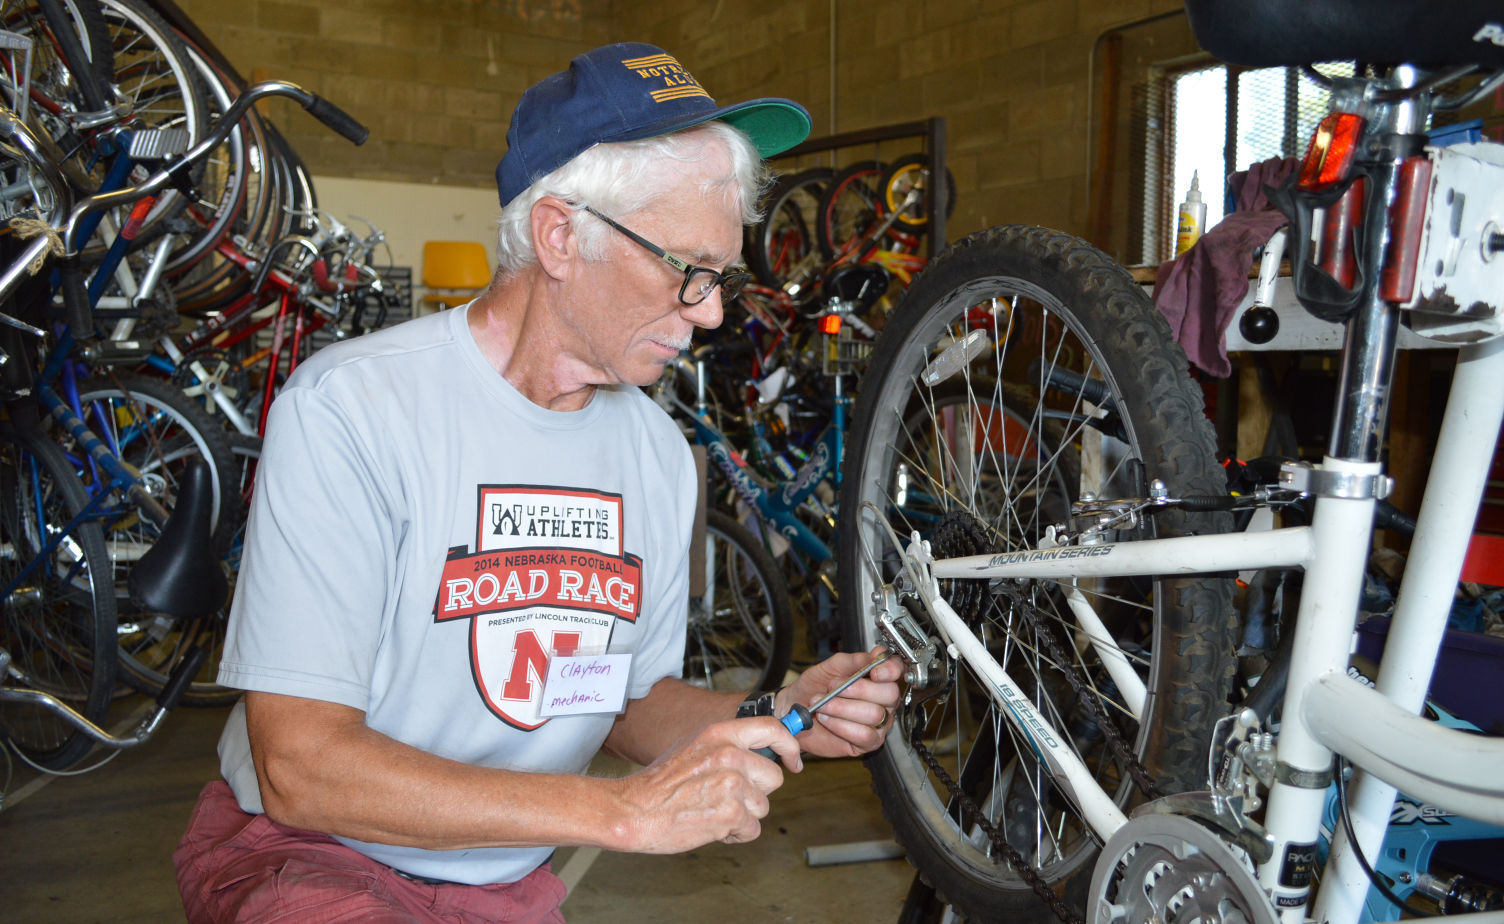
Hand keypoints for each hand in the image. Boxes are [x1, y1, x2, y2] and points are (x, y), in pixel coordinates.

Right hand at [608, 715, 798, 852]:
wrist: (632, 809)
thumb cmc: (659, 783)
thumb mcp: (693, 746)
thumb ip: (727, 746)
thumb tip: (758, 754)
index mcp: (720, 733)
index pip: (772, 729)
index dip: (789, 746)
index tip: (793, 760)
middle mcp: (730, 754)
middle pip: (773, 777)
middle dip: (756, 792)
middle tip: (727, 797)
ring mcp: (731, 784)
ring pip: (762, 806)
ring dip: (743, 816)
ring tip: (712, 811)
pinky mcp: (730, 814)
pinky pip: (752, 829)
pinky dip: (735, 834)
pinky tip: (711, 826)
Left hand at [775, 646, 901, 758]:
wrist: (794, 708)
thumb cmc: (813, 687)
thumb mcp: (830, 667)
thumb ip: (854, 660)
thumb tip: (875, 655)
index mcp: (877, 678)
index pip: (897, 670)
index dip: (890, 670)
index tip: (875, 672)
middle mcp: (882, 701)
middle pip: (889, 694)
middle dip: (859, 690)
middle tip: (834, 687)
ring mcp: (878, 723)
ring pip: (874, 715)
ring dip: (844, 708)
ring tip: (823, 704)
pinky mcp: (867, 742)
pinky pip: (865, 735)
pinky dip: (842, 726)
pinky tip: (827, 719)